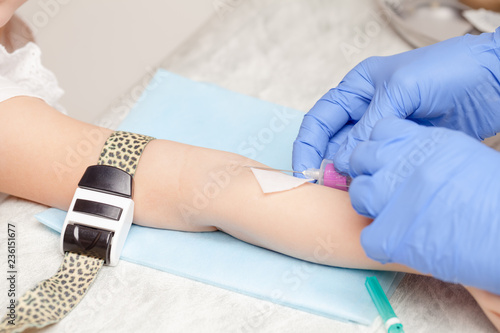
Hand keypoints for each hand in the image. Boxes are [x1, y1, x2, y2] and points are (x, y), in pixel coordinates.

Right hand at [293, 29, 499, 174]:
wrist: (492, 79)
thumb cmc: (447, 70)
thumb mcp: (400, 92)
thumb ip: (368, 127)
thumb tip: (342, 162)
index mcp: (358, 88)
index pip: (321, 118)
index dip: (308, 143)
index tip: (304, 168)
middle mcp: (366, 109)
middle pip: (333, 141)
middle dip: (324, 163)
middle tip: (322, 188)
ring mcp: (384, 130)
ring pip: (353, 156)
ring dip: (345, 174)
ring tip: (343, 192)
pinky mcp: (402, 147)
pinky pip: (377, 165)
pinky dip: (369, 178)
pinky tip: (366, 189)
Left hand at [349, 117, 499, 294]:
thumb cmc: (496, 195)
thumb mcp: (462, 155)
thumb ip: (426, 152)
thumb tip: (404, 159)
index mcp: (423, 141)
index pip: (381, 130)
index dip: (381, 146)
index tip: (389, 160)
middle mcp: (401, 164)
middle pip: (361, 158)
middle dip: (369, 172)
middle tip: (386, 189)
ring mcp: (391, 198)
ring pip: (358, 193)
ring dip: (370, 204)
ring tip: (392, 215)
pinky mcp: (390, 235)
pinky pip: (367, 235)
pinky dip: (380, 241)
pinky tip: (398, 242)